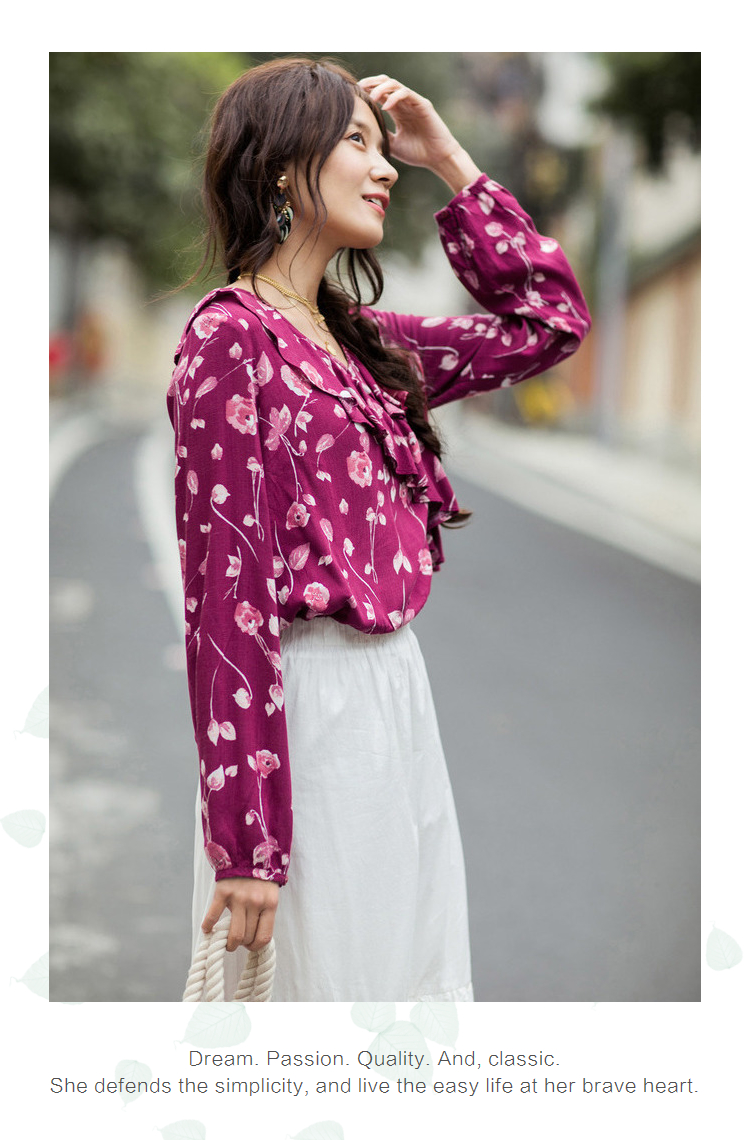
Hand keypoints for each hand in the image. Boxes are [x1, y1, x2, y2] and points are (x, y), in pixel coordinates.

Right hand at [202, 876, 278, 951]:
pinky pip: (213, 916)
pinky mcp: (223, 892)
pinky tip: (208, 930)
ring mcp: (238, 897)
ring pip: (233, 934)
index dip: (255, 946)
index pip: (264, 937)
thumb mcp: (270, 894)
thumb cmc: (261, 877)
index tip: (250, 945)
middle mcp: (255, 902)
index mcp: (270, 904)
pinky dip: (208, 926)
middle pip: (247, 937)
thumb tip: (256, 939)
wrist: (248, 851)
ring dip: (229, 943)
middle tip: (238, 941)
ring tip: (226, 942)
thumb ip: (265, 914)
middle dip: (241, 944)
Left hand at [359, 75, 480, 192]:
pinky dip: (395, 97)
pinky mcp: (422, 104)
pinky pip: (406, 93)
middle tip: (359, 87)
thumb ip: (381, 135)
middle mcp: (405, 103)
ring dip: (381, 88)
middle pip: (386, 83)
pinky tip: (385, 107)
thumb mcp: (393, 144)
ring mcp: (414, 102)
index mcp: (398, 111)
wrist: (438, 158)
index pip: (381, 93)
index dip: (368, 90)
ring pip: (395, 85)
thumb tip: (364, 132)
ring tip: (371, 97)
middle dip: (372, 82)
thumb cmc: (418, 153)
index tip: (355, 94)